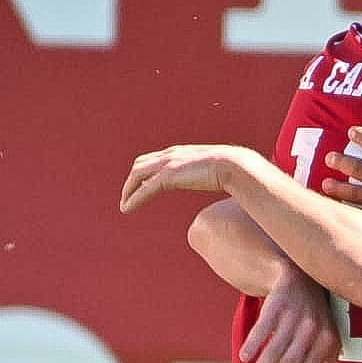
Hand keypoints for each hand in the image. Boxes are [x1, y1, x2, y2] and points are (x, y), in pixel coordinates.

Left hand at [119, 145, 243, 212]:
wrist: (236, 166)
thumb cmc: (234, 171)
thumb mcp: (218, 172)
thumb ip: (212, 176)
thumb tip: (221, 187)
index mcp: (181, 153)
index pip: (155, 159)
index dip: (145, 172)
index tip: (142, 186)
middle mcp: (171, 155)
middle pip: (141, 164)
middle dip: (131, 180)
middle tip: (128, 196)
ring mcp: (169, 164)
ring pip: (138, 175)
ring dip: (128, 190)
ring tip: (125, 205)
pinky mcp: (169, 177)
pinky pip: (146, 189)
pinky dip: (134, 198)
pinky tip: (127, 209)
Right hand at [239, 268, 341, 362]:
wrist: (300, 277)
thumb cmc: (314, 315)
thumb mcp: (327, 336)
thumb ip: (327, 362)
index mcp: (327, 339)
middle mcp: (313, 327)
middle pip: (291, 362)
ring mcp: (294, 315)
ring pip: (276, 348)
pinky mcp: (277, 303)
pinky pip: (263, 328)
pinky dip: (253, 344)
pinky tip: (244, 358)